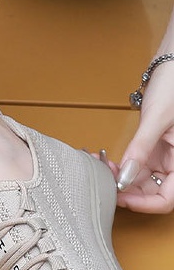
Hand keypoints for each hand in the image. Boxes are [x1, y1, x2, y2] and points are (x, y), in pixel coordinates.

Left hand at [109, 60, 173, 212]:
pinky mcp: (152, 147)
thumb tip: (124, 176)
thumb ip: (140, 149)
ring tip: (102, 168)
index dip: (144, 204)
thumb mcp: (156, 119)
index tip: (120, 197)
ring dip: (120, 178)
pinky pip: (136, 165)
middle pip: (152, 192)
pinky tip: (107, 161)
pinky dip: (121, 166)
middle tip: (105, 182)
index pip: (167, 199)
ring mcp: (164, 156)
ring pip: (141, 180)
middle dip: (127, 190)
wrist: (171, 65)